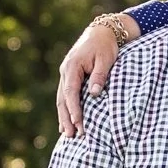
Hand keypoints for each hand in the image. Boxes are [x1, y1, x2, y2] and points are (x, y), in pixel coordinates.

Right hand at [57, 15, 135, 136]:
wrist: (101, 32)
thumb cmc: (105, 45)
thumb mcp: (106, 59)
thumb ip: (99, 76)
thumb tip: (94, 95)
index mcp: (72, 66)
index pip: (71, 92)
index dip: (74, 110)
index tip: (78, 124)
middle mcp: (65, 71)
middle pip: (62, 99)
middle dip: (66, 118)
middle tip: (70, 135)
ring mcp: (65, 73)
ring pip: (62, 99)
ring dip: (64, 116)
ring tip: (66, 134)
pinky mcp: (69, 76)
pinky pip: (65, 95)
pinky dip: (65, 109)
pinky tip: (66, 122)